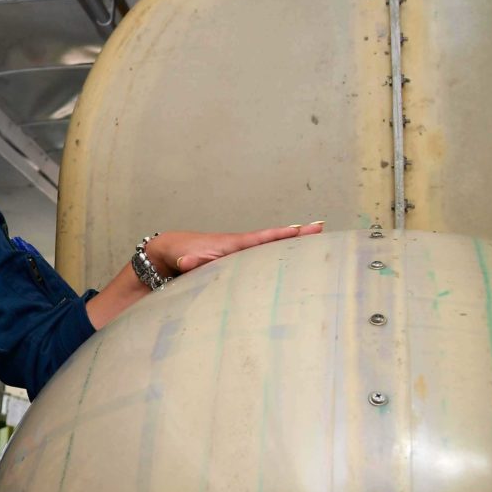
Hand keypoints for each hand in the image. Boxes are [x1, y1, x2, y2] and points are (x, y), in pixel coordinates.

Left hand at [148, 221, 325, 277]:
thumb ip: (190, 263)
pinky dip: (278, 252)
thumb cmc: (180, 254)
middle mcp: (240, 246)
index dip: (282, 235)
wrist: (170, 251)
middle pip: (273, 240)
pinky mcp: (236, 261)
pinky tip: (291, 257)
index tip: (303, 229)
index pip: (263, 239)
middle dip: (296, 234)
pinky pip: (261, 256)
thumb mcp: (186, 259)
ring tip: (316, 237)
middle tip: (321, 226)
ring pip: (270, 247)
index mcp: (233, 245)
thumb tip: (187, 264)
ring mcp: (240, 253)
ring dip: (291, 243)